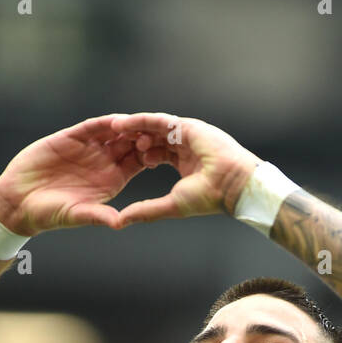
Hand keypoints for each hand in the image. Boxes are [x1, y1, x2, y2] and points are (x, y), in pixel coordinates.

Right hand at [0, 114, 149, 235]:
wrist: (18, 201)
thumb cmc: (49, 214)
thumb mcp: (76, 215)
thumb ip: (98, 215)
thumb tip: (120, 223)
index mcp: (113, 180)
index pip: (139, 162)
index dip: (152, 155)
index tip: (165, 153)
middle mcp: (104, 161)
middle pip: (132, 142)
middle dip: (145, 135)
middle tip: (159, 133)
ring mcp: (89, 148)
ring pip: (115, 131)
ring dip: (129, 126)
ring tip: (142, 125)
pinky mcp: (71, 138)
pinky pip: (93, 127)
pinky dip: (105, 123)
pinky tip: (116, 121)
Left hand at [107, 113, 259, 226]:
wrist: (231, 185)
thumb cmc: (208, 197)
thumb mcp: (170, 204)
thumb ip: (146, 210)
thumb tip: (121, 221)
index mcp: (183, 162)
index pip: (155, 155)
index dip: (138, 157)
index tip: (118, 162)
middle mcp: (184, 146)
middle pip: (152, 139)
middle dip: (132, 141)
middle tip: (110, 143)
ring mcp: (186, 134)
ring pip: (153, 128)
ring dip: (132, 128)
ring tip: (110, 130)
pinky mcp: (186, 126)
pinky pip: (158, 121)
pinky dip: (139, 121)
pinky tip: (122, 124)